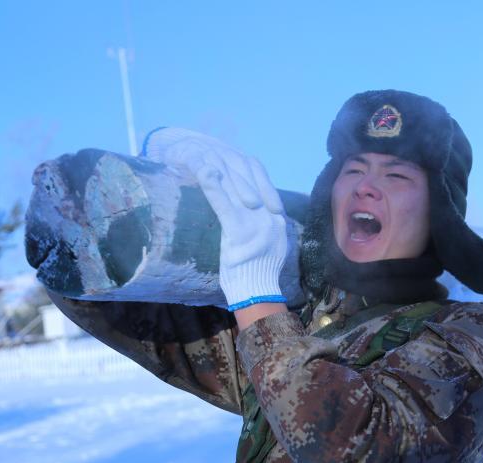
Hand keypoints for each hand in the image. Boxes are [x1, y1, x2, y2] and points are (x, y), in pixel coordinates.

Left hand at [142, 128, 286, 309]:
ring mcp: (256, 224)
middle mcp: (270, 218)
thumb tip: (259, 213)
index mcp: (277, 219)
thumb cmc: (257, 272)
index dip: (246, 168)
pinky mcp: (239, 233)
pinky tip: (205, 172)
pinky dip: (213, 186)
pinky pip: (224, 205)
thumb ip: (267, 226)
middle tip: (212, 150)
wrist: (257, 292)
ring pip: (236, 188)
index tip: (230, 159)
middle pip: (249, 181)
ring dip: (220, 168)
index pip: (263, 183)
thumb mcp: (270, 245)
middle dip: (230, 164)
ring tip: (206, 153)